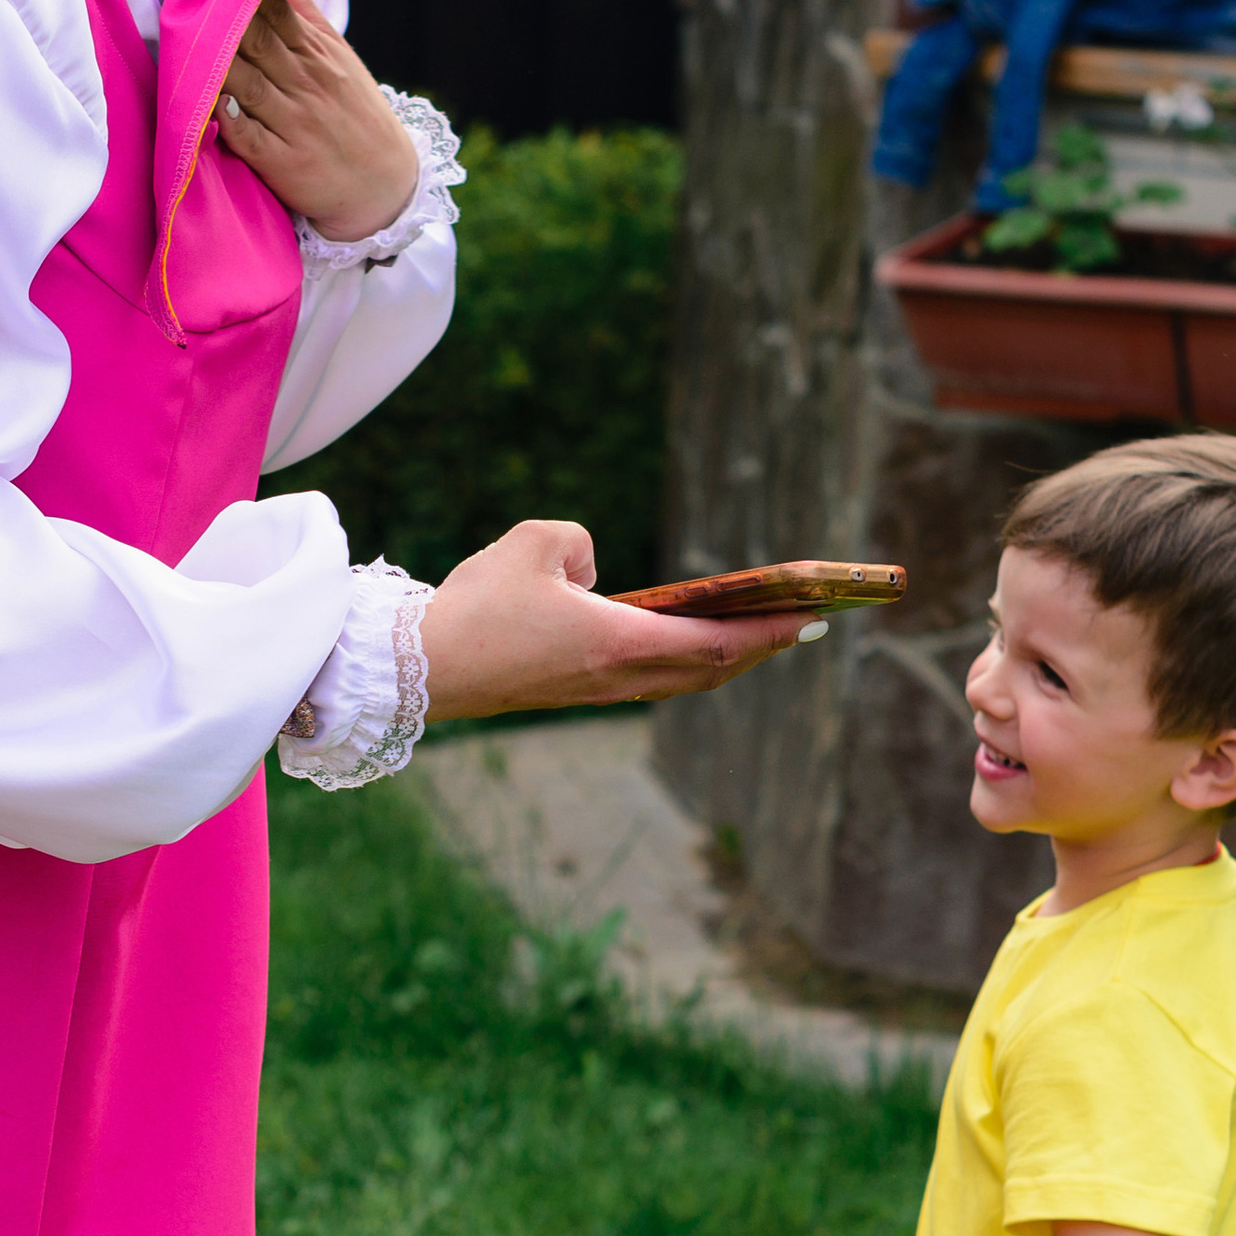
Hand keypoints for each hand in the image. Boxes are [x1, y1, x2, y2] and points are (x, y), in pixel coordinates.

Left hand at [213, 0, 420, 240]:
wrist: (386, 185)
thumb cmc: (355, 115)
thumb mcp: (341, 59)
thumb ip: (307, 17)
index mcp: (316, 53)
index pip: (274, 11)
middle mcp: (305, 82)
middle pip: (257, 42)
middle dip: (224, 21)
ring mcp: (295, 123)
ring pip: (249, 84)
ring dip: (219, 64)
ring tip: (186, 44)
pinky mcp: (284, 162)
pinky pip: (250, 138)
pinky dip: (229, 121)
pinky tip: (209, 104)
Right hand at [419, 518, 819, 722]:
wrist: (421, 671)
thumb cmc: (477, 607)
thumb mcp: (534, 543)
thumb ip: (579, 542)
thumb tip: (591, 575)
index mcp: (620, 642)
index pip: (718, 642)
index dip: (771, 630)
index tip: (813, 619)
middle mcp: (618, 676)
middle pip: (710, 669)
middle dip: (762, 647)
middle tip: (802, 626)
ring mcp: (595, 691)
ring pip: (680, 678)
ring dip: (723, 659)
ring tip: (754, 637)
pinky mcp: (572, 693)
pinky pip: (648, 678)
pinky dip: (683, 662)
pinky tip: (682, 647)